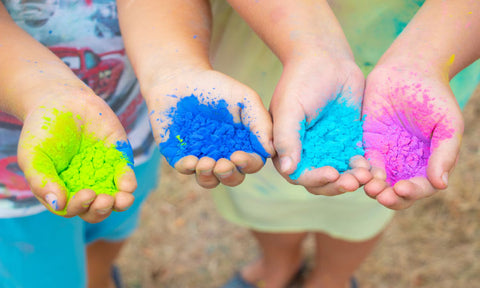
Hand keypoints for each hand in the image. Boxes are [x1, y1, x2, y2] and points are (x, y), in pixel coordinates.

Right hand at [17, 89, 136, 222]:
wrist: (61, 100)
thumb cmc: (42, 130)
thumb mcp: (33, 156)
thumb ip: (42, 181)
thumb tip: (59, 205)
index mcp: (62, 190)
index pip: (73, 209)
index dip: (80, 207)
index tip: (86, 195)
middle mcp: (84, 186)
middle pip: (96, 210)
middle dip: (101, 210)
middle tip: (104, 200)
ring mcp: (103, 173)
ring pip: (115, 198)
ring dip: (120, 203)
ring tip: (123, 200)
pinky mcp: (118, 158)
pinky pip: (126, 175)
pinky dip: (128, 182)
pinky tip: (127, 184)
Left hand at [145, 68, 273, 188]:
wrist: (181, 77)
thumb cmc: (216, 87)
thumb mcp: (245, 99)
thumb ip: (260, 122)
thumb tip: (270, 150)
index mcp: (243, 144)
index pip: (252, 163)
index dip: (248, 164)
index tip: (239, 156)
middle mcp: (224, 154)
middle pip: (232, 178)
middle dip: (229, 175)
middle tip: (222, 165)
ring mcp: (201, 156)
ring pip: (209, 180)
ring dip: (209, 177)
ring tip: (205, 163)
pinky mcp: (180, 154)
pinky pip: (185, 170)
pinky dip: (188, 168)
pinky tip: (190, 160)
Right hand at [270, 54, 371, 195]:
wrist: (326, 58)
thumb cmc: (301, 80)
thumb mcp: (289, 108)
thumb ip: (287, 138)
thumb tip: (287, 169)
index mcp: (287, 147)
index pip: (298, 174)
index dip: (314, 179)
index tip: (332, 174)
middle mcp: (306, 152)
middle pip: (320, 181)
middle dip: (336, 184)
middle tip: (354, 182)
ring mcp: (327, 148)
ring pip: (340, 175)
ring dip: (351, 179)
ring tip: (366, 176)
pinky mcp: (348, 141)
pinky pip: (355, 161)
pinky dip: (363, 166)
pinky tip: (372, 166)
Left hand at [362, 63, 462, 208]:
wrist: (409, 70)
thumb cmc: (434, 95)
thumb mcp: (447, 123)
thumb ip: (445, 153)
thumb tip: (440, 185)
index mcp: (427, 163)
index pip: (420, 187)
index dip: (412, 193)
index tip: (401, 189)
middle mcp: (405, 163)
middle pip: (395, 190)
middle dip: (389, 196)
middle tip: (380, 195)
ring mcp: (385, 153)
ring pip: (376, 180)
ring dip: (372, 187)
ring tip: (368, 186)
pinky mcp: (366, 142)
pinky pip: (361, 161)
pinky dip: (359, 169)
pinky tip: (356, 171)